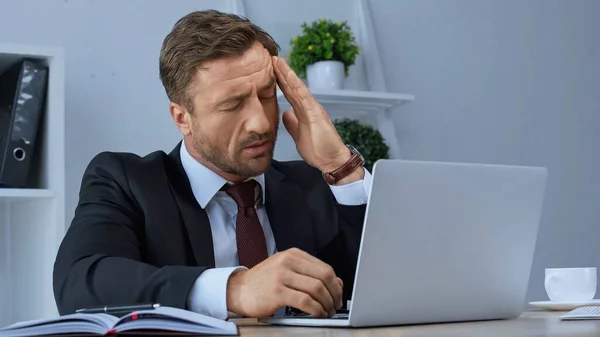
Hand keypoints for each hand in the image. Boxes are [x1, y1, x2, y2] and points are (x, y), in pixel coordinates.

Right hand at [226, 248, 343, 317]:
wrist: (238, 290)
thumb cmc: (263, 282)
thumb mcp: (287, 271)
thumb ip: (310, 274)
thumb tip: (337, 283)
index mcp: (293, 254)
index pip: (324, 267)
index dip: (336, 283)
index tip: (338, 294)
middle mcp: (288, 262)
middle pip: (324, 276)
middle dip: (334, 294)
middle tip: (336, 305)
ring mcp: (282, 275)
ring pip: (316, 288)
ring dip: (326, 303)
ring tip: (327, 311)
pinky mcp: (277, 291)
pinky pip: (305, 301)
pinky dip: (316, 309)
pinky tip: (317, 313)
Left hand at [272, 56, 350, 173]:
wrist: (331, 160)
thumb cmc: (319, 150)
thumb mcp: (298, 135)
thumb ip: (292, 124)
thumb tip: (285, 114)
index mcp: (304, 112)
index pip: (289, 93)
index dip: (279, 82)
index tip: (269, 71)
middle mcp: (309, 107)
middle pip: (292, 87)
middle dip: (281, 73)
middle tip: (271, 59)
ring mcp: (313, 108)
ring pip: (297, 87)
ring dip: (287, 73)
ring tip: (277, 61)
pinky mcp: (316, 113)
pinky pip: (304, 95)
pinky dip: (295, 84)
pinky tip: (288, 75)